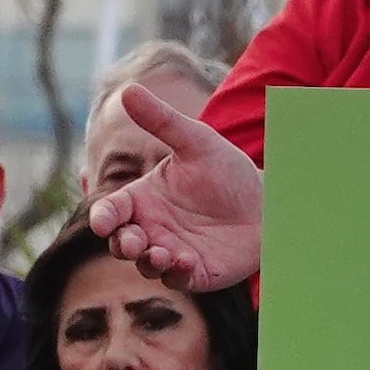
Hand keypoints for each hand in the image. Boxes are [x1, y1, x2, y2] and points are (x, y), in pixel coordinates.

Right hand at [88, 79, 266, 295]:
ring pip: (147, 265)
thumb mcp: (195, 141)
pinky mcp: (196, 273)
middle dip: (122, 244)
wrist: (267, 200)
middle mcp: (152, 228)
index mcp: (142, 199)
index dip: (103, 218)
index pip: (111, 212)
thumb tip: (129, 89)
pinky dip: (177, 274)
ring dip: (149, 261)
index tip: (103, 222)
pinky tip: (186, 262)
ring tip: (161, 253)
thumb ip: (162, 120)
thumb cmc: (226, 170)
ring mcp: (172, 252)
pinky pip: (178, 280)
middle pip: (122, 243)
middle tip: (132, 241)